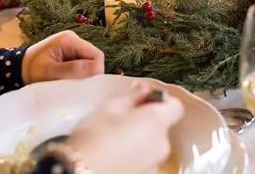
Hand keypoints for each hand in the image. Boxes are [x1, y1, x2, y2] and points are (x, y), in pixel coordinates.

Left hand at [21, 31, 103, 83]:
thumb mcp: (51, 72)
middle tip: (76, 86)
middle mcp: (74, 39)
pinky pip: (82, 63)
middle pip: (94, 58)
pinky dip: (78, 73)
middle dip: (88, 73)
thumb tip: (97, 70)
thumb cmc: (32, 70)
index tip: (86, 85)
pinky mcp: (70, 52)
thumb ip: (73, 69)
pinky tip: (68, 79)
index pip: (96, 54)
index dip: (96, 70)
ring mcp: (72, 46)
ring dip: (83, 74)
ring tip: (70, 82)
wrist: (18, 69)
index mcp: (70, 39)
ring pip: (89, 62)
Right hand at [67, 81, 183, 173]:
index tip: (144, 100)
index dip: (160, 101)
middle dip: (146, 121)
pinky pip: (144, 160)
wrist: (80, 172)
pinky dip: (134, 156)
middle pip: (161, 126)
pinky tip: (115, 154)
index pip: (175, 106)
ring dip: (139, 139)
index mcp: (155, 121)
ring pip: (152, 144)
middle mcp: (161, 143)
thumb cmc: (92, 140)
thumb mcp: (109, 108)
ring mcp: (155, 163)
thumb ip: (133, 96)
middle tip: (121, 119)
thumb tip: (144, 88)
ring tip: (114, 139)